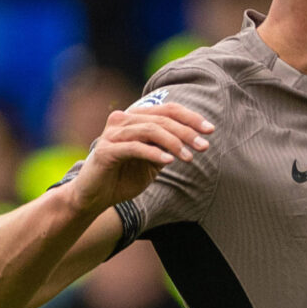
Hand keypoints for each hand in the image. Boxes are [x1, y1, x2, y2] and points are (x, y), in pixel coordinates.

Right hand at [67, 101, 212, 209]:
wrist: (95, 197)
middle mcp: (122, 120)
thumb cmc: (125, 177)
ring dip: (174, 143)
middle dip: (187, 132)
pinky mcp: (106, 150)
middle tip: (204, 146)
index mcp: (135, 118)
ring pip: (151, 130)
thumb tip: (195, 138)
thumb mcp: (153, 160)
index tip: (210, 130)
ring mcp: (112, 133)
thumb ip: (168, 146)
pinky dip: (154, 153)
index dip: (191, 118)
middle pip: (162, 119)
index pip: (168, 110)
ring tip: (189, 157)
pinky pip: (135, 147)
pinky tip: (170, 161)